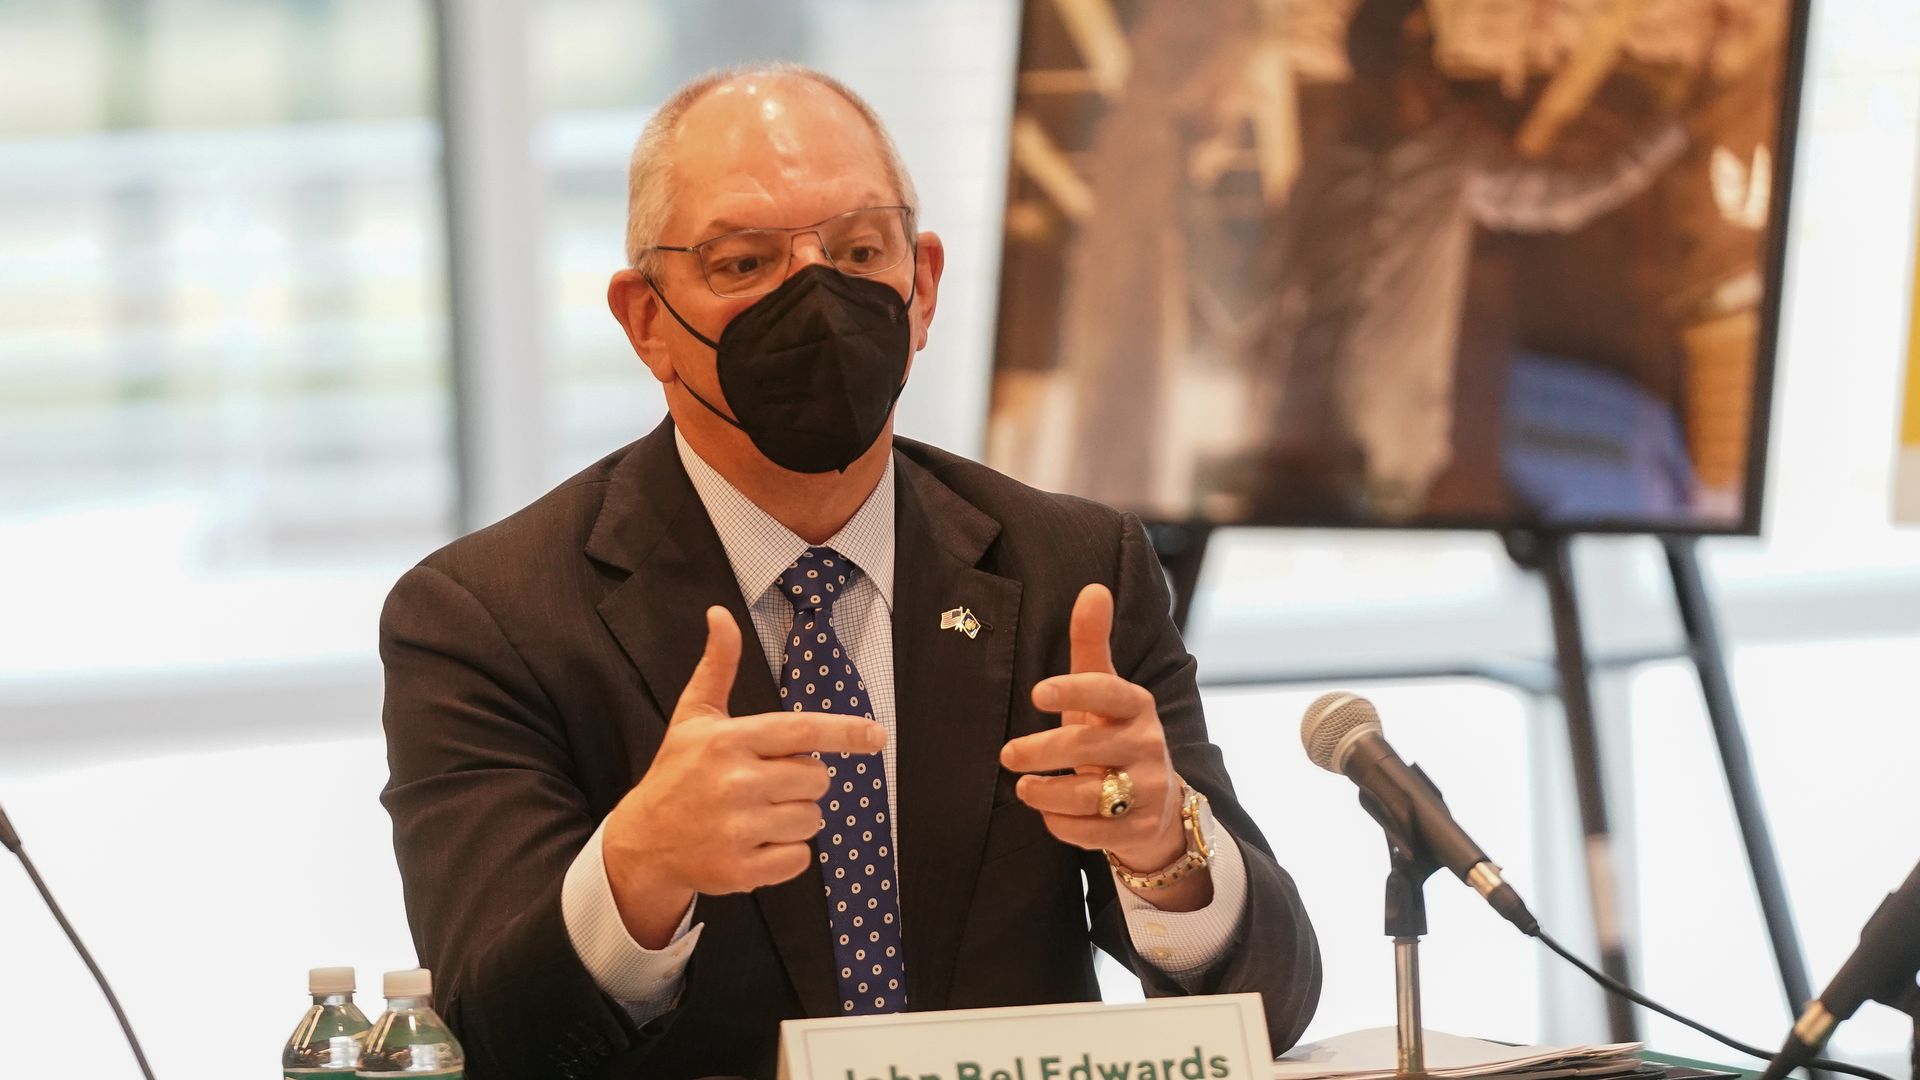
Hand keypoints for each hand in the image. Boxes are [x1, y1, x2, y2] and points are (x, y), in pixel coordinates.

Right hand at [602, 606, 886, 946]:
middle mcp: (735, 783)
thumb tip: (720, 614)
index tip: (878, 736)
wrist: (643, 841)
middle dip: (804, 781)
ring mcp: (737, 830)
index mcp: (728, 741)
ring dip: (796, 817)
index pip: (803, 731)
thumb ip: (718, 666)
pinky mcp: (740, 870)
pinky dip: (787, 854)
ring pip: (812, 819)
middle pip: (817, 779)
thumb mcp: (694, 716)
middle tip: (767, 783)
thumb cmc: (677, 772)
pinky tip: (755, 843)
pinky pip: (800, 859)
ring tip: (757, 813)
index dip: (847, 732)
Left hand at [999, 584, 1189, 881]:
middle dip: (1042, 751)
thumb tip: (1093, 588)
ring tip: (1023, 787)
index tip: (1037, 692)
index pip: (1108, 692)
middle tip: (1007, 754)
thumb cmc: (1114, 735)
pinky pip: (1091, 832)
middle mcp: (1148, 745)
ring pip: (1089, 795)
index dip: (1074, 690)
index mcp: (1136, 706)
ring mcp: (1148, 789)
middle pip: (1088, 747)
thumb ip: (1092, 642)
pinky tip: (1050, 813)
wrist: (1158, 805)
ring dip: (1047, 793)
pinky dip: (1063, 825)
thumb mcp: (1104, 690)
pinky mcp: (1139, 829)